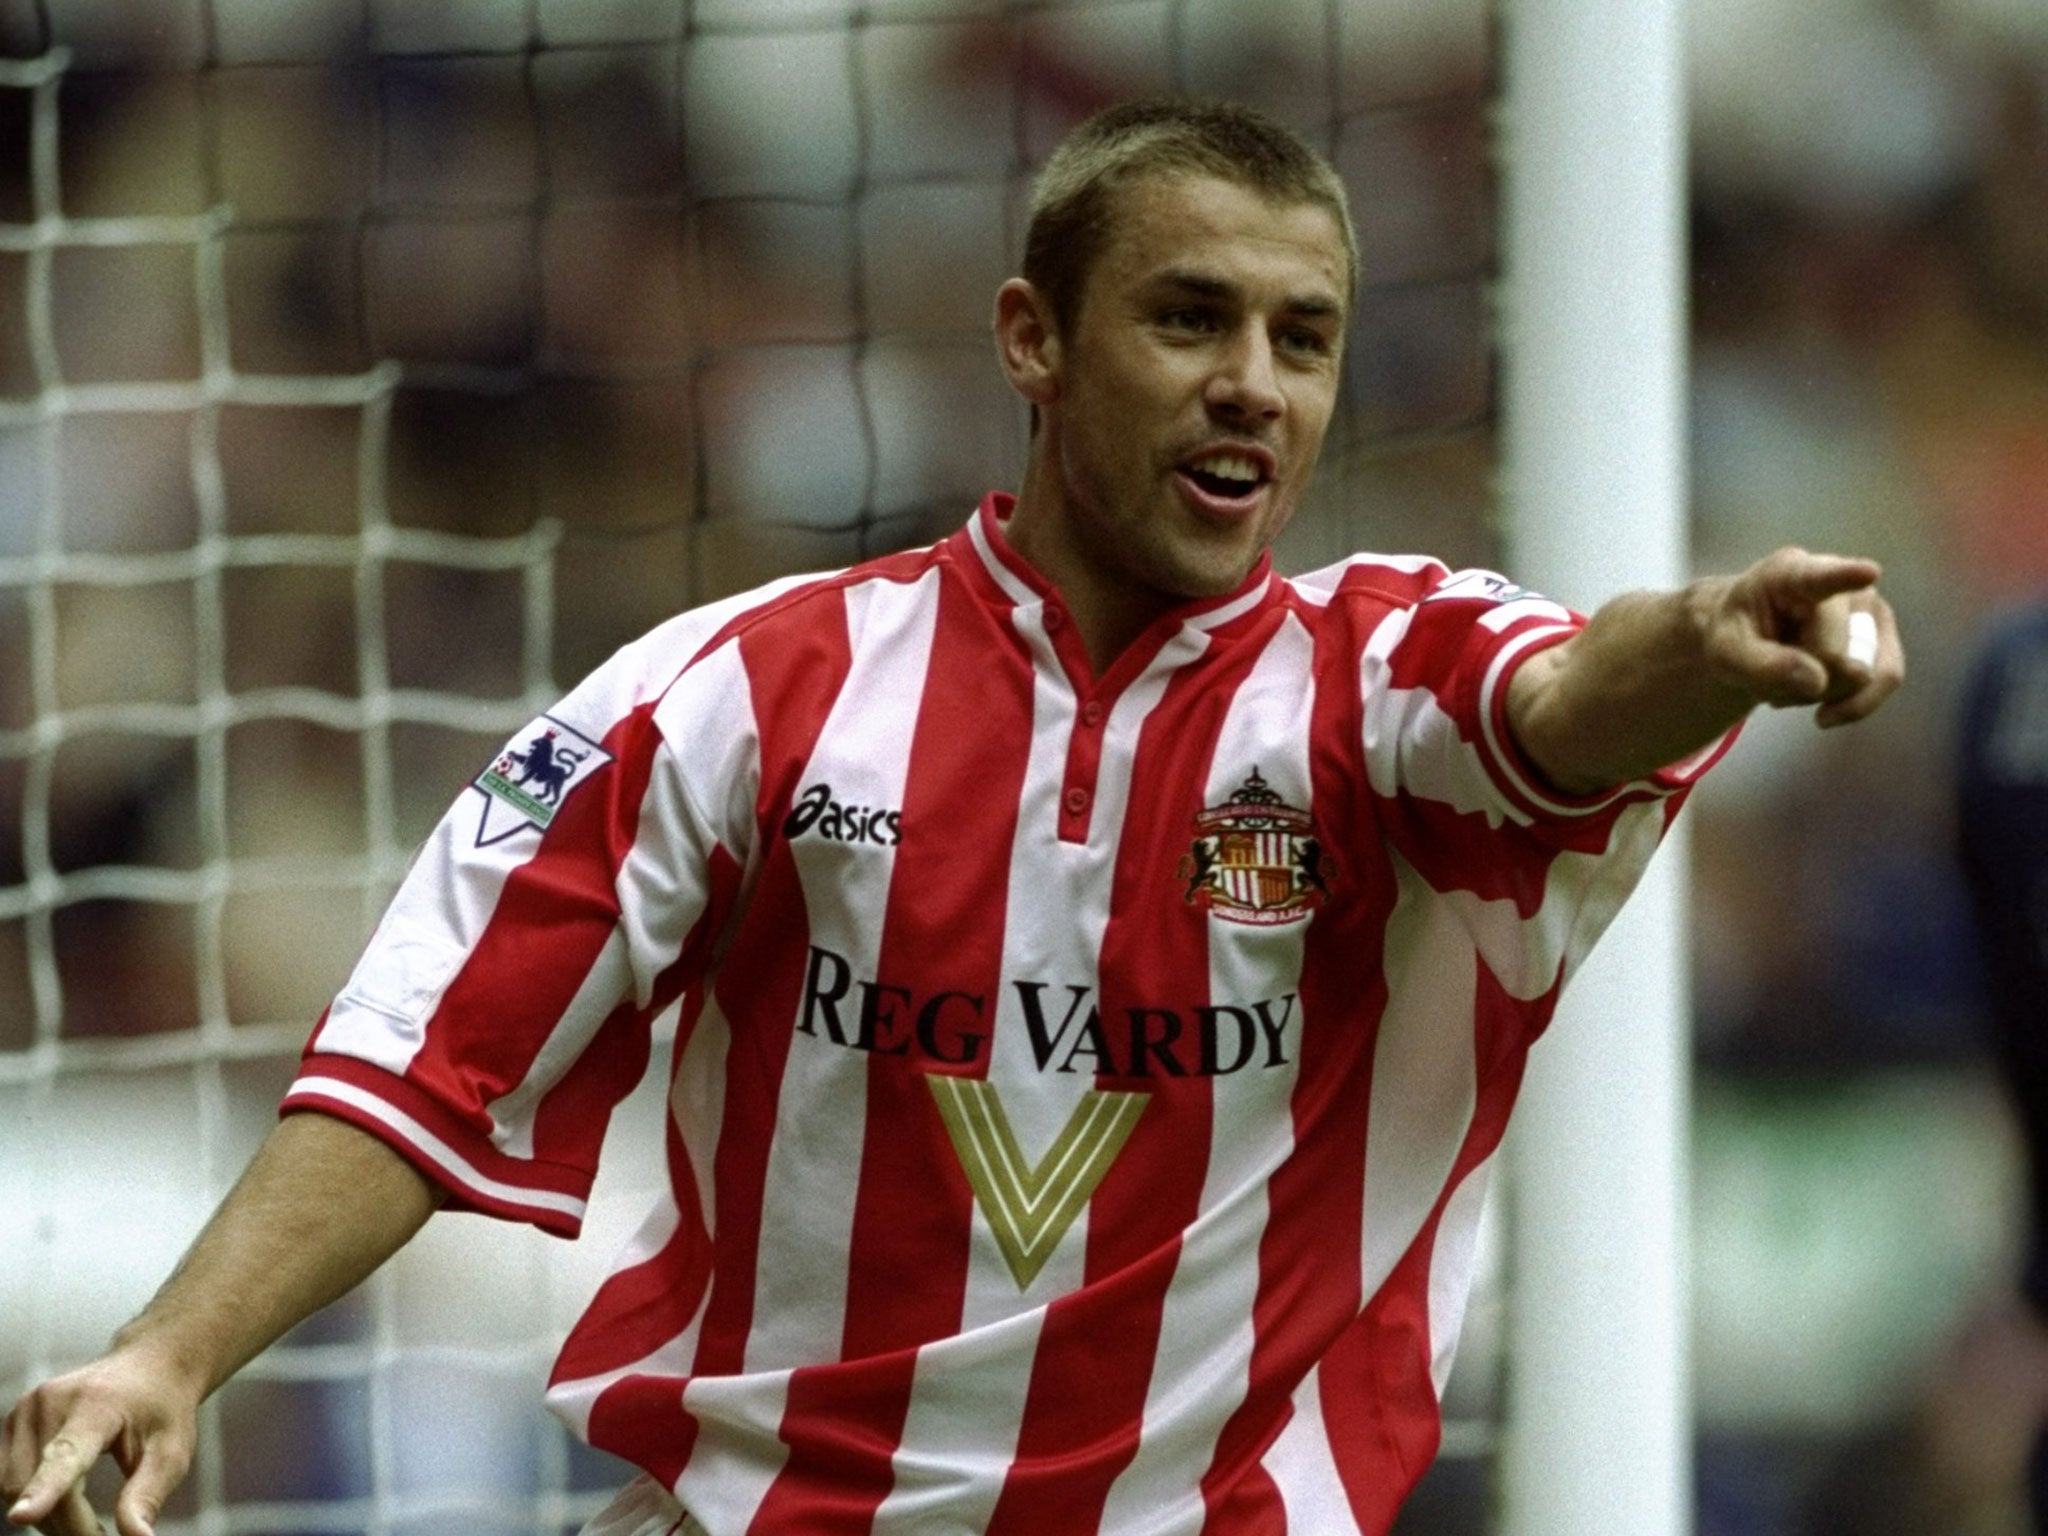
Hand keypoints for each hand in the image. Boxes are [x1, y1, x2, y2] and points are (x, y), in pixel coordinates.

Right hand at [2, 1349, 198, 1535]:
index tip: (23, 1515)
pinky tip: (64, 1503)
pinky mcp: (12, 1421)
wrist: (148, 1366)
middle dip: (68, 1525)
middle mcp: (51, 1401)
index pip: (66, 1453)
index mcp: (97, 1405)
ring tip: (88, 1521)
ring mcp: (25, 1409)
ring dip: (46, 1517)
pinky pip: (6, 1478)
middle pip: (38, 1485)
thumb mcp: (171, 1451)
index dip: (44, 1490)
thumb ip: (148, 1496)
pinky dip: (32, 1499)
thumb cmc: (163, 1410)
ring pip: (13, 1488)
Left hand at [1694, 546, 1904, 727]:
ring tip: (1788, 679)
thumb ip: (1761, 666)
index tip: (1869, 572)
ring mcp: (1869, 610)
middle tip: (1769, 670)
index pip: (1820, 577)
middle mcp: (1840, 585)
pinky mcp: (1883, 638)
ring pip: (1862, 674)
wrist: (1752, 637)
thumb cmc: (1737, 634)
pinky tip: (1820, 706)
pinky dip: (1849, 705)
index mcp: (1790, 575)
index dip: (1846, 576)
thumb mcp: (1725, 653)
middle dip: (1802, 681)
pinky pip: (1884, 682)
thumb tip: (1818, 681)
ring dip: (1821, 695)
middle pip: (1835, 656)